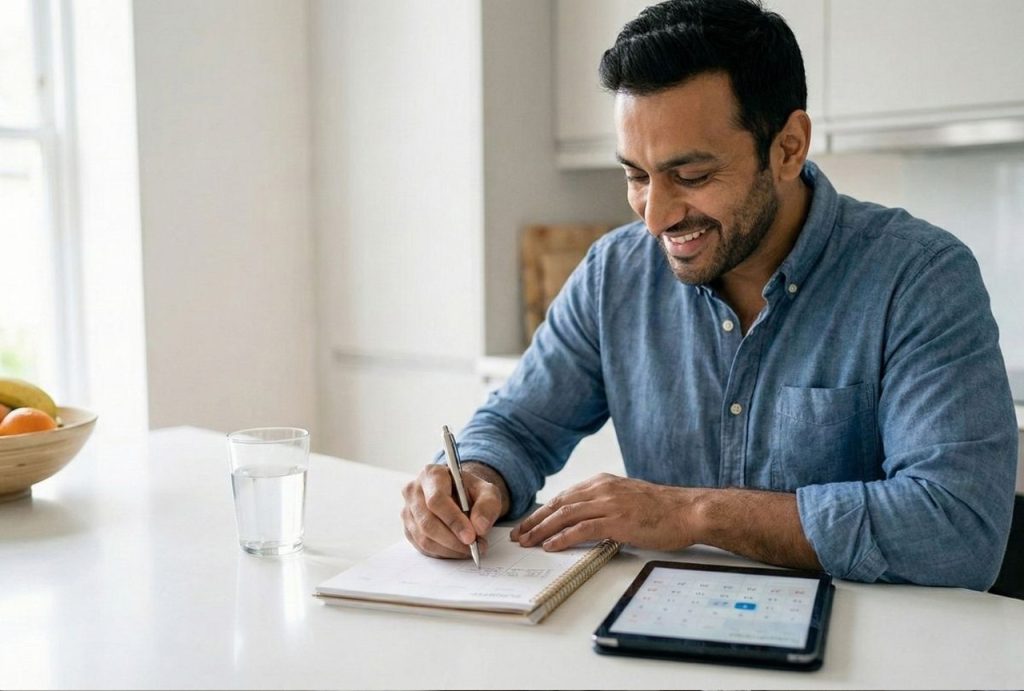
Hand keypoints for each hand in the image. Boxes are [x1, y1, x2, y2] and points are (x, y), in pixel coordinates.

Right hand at [401, 462, 508, 558]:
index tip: (471, 536)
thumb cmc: (470, 491)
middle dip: (453, 540)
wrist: (460, 495)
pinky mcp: (408, 529)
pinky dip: (443, 553)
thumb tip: (480, 527)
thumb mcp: (487, 491)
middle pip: (428, 522)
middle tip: (474, 547)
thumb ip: (487, 505)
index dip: (453, 521)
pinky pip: (423, 547)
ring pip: (424, 538)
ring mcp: (408, 511)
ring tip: (469, 549)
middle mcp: (414, 491)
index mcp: (432, 474)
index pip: (437, 500)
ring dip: (450, 549)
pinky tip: (457, 549)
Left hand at [510, 473, 699, 550]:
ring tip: (527, 542)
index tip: (528, 523)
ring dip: (542, 530)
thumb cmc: (662, 509)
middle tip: (518, 534)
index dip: (543, 511)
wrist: (688, 511)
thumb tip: (585, 520)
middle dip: (535, 520)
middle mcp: (602, 489)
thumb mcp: (627, 498)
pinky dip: (563, 537)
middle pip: (559, 504)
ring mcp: (610, 504)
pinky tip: (550, 546)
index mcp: (603, 483)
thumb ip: (605, 504)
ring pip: (565, 515)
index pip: (564, 497)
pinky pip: (582, 529)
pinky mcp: (618, 521)